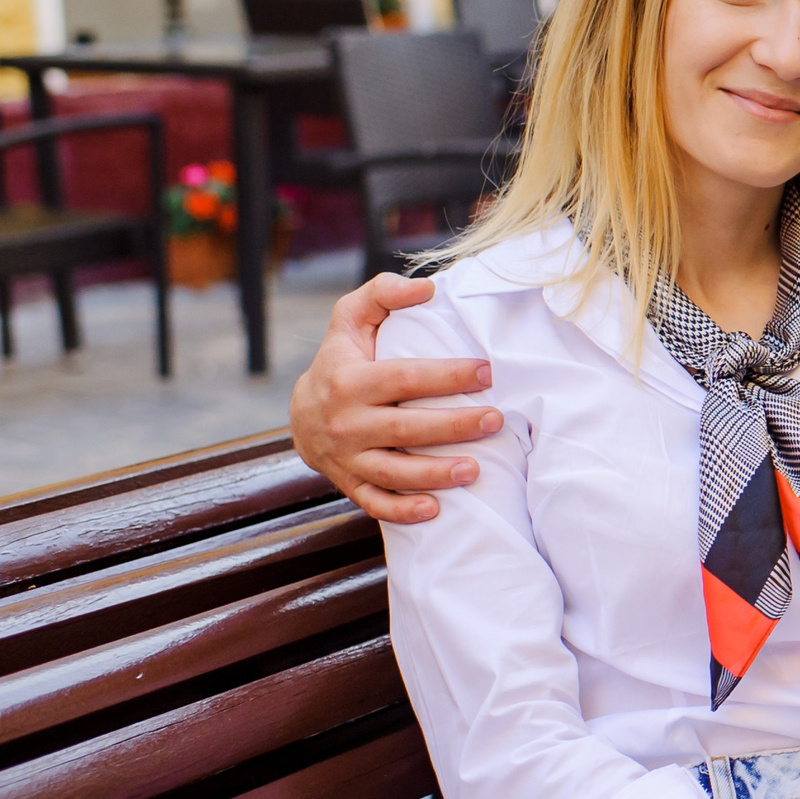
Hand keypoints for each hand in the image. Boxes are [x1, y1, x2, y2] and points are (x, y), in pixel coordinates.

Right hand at [289, 274, 501, 523]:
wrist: (303, 414)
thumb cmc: (342, 359)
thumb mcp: (350, 319)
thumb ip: (383, 294)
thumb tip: (427, 288)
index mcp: (349, 380)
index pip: (403, 377)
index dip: (446, 375)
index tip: (487, 371)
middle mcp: (346, 422)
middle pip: (405, 428)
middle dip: (453, 426)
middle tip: (496, 419)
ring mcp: (347, 458)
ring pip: (393, 472)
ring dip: (435, 474)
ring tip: (476, 469)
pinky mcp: (351, 484)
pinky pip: (376, 503)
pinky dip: (403, 510)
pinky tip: (436, 509)